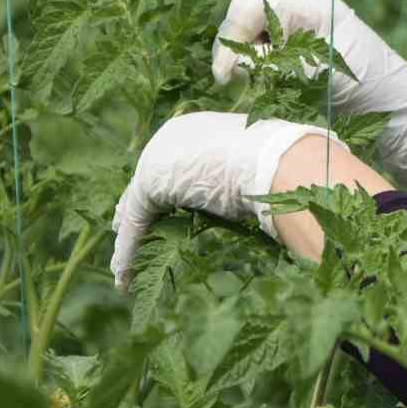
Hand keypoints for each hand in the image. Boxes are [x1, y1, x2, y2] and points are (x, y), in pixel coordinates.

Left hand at [109, 112, 340, 292]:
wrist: (279, 159)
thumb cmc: (284, 164)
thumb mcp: (263, 172)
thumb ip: (248, 182)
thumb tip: (273, 200)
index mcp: (199, 130)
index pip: (174, 166)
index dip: (166, 194)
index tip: (163, 217)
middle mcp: (173, 137)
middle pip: (150, 184)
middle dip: (137, 213)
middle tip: (127, 236)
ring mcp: (158, 156)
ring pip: (139, 207)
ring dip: (132, 241)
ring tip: (122, 269)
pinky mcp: (151, 180)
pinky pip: (136, 221)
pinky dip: (128, 251)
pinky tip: (122, 277)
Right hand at [211, 0, 406, 194]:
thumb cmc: (377, 92)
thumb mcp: (328, 75)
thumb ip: (284, 62)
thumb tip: (241, 59)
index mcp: (316, 9)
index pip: (254, 3)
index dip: (232, 35)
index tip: (226, 75)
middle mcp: (308, 14)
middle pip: (250, 14)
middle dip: (235, 45)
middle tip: (231, 83)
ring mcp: (307, 34)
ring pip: (257, 34)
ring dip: (246, 58)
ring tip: (250, 87)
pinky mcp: (306, 57)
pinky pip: (270, 52)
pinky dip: (260, 69)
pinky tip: (265, 88)